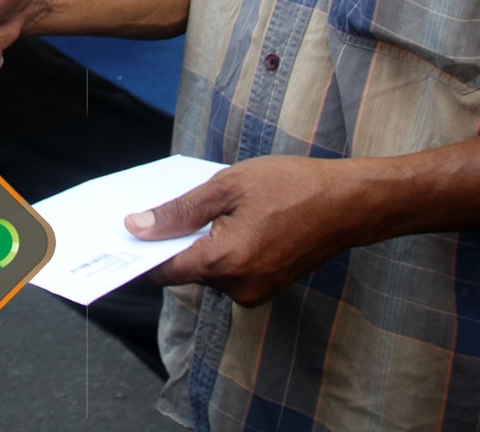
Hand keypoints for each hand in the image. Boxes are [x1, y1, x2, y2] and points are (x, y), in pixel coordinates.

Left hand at [125, 155, 367, 305]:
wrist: (348, 203)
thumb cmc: (291, 186)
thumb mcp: (227, 186)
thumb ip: (178, 211)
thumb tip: (136, 227)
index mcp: (224, 263)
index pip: (165, 269)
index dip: (145, 249)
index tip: (131, 230)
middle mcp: (238, 288)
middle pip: (187, 269)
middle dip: (179, 239)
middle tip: (181, 204)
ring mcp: (255, 293)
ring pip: (210, 270)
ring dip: (205, 243)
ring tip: (221, 207)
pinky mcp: (268, 289)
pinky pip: (232, 272)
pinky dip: (226, 250)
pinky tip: (237, 220)